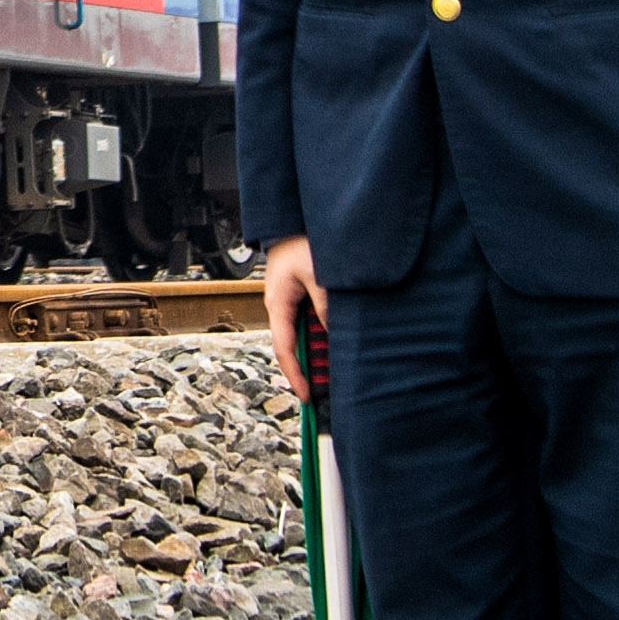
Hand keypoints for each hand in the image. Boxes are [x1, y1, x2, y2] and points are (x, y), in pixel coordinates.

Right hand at [261, 234, 324, 400]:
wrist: (293, 222)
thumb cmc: (301, 243)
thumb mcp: (317, 275)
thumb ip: (326, 305)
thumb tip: (333, 334)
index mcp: (278, 305)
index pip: (285, 349)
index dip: (296, 375)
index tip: (307, 396)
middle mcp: (282, 308)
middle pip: (296, 347)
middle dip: (312, 368)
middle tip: (331, 388)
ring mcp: (292, 304)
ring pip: (306, 336)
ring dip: (322, 351)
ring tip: (340, 367)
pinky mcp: (303, 298)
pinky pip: (313, 322)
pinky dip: (326, 334)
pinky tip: (339, 341)